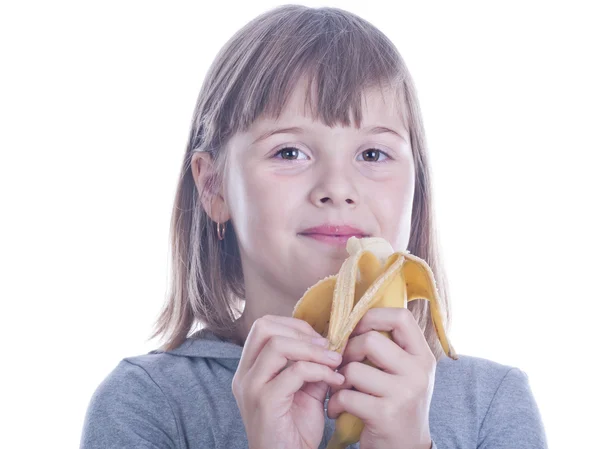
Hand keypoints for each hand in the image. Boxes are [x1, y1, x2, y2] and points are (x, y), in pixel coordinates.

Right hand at [232, 315, 344, 448]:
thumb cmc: (296, 431)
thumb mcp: (306, 390)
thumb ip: (312, 365)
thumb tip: (332, 343)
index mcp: (250, 369)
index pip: (263, 326)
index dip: (294, 325)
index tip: (320, 339)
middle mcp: (245, 375)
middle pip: (264, 327)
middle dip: (300, 331)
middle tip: (326, 346)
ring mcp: (251, 388)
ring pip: (277, 345)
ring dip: (312, 350)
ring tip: (334, 361)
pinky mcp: (265, 402)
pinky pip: (294, 372)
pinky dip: (319, 370)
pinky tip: (335, 380)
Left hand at [327, 308, 434, 448]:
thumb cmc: (398, 404)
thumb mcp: (406, 373)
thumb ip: (391, 347)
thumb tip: (354, 318)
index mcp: (423, 356)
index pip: (401, 317)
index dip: (373, 317)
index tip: (357, 329)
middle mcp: (418, 372)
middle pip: (370, 340)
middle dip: (348, 351)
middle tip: (343, 365)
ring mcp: (404, 393)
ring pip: (354, 369)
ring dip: (338, 380)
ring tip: (341, 389)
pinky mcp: (385, 414)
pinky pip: (346, 395)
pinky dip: (335, 402)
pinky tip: (337, 409)